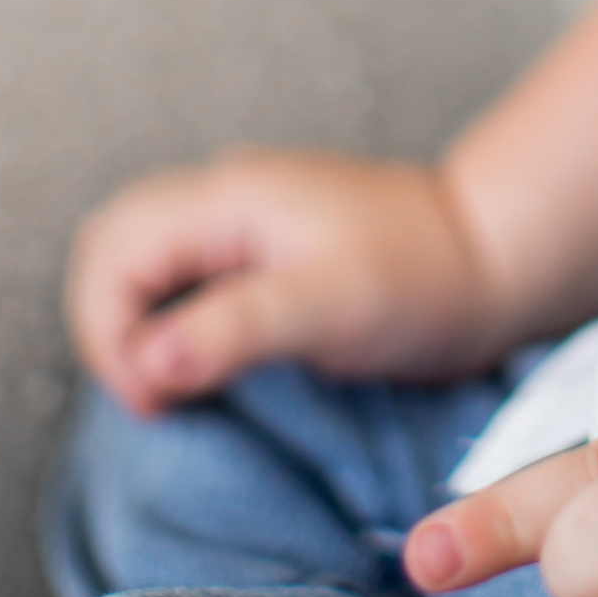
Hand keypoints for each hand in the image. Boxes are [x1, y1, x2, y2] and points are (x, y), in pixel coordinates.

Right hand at [64, 146, 510, 415]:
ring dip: (132, 324)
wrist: (490, 259)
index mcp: (227, 197)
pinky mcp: (255, 257)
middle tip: (153, 397)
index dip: (110, 331)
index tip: (153, 400)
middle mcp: (220, 198)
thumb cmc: (420, 279)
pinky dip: (164, 324)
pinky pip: (177, 279)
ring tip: (168, 389)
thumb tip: (146, 366)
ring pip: (138, 260)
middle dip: (107, 324)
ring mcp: (236, 224)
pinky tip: (195, 368)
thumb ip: (235, 328)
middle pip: (110, 246)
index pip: (113, 251)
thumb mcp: (330, 305)